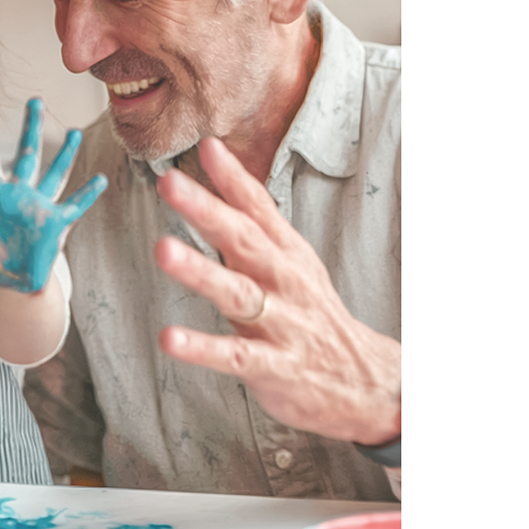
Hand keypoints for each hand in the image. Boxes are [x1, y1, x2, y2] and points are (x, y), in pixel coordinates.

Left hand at [0, 99, 106, 292]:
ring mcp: (39, 206)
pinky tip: (100, 180)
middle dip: (31, 128)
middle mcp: (18, 193)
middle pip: (26, 154)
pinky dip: (87, 195)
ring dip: (65, 154)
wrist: (9, 281)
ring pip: (54, 173)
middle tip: (35, 100)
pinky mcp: (55, 223)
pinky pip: (74, 206)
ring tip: (74, 131)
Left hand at [154, 134, 400, 445]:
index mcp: (286, 253)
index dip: (233, 177)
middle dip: (206, 210)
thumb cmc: (313, 312)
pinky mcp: (273, 366)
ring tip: (163, 249)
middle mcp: (283, 281)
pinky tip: (170, 338)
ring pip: (238, 293)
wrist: (364, 380)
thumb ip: (254, 212)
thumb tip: (215, 157)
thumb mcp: (292, 258)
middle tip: (171, 183)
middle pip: (244, 240)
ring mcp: (280, 323)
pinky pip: (234, 356)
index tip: (207, 147)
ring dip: (201, 271)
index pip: (259, 208)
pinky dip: (202, 348)